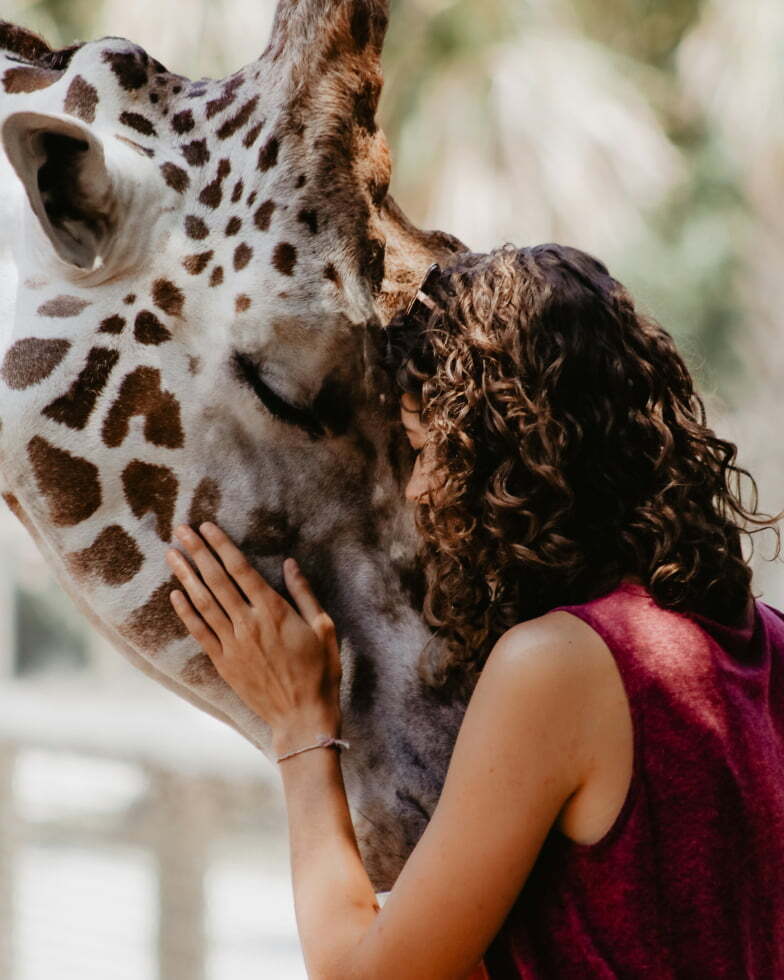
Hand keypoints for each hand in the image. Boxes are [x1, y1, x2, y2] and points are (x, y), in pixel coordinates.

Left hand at [165, 522, 342, 751]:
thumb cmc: (320, 672)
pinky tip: (175, 594)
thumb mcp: (324, 627)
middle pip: (216, 580)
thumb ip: (304, 593)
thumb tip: (289, 563)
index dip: (222, 545)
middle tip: (180, 530)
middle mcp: (248, 623)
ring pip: (203, 602)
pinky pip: (200, 632)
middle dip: (197, 552)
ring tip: (171, 554)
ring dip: (185, 576)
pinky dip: (186, 612)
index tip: (207, 526)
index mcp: (274, 611)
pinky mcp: (224, 663)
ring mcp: (233, 644)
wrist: (302, 717)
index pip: (241, 569)